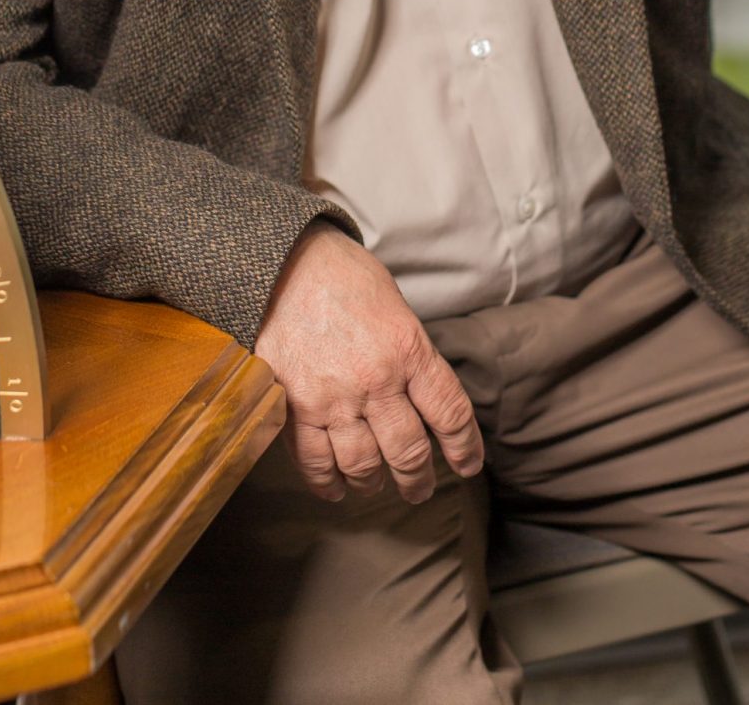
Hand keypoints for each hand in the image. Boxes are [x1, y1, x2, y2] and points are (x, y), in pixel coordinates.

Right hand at [254, 223, 484, 504]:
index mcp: (409, 350)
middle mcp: (377, 381)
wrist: (282, 261)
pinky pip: (315, 460)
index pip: (451, 414)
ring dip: (374, 482)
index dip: (465, 448)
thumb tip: (420, 393)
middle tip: (418, 488)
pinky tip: (335, 487)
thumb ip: (409, 352)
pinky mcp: (294, 407)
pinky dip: (327, 482)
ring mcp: (334, 399)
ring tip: (376, 485)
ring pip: (364, 465)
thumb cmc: (342, 275)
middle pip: (409, 451)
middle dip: (417, 479)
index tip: (467, 465)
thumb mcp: (395, 305)